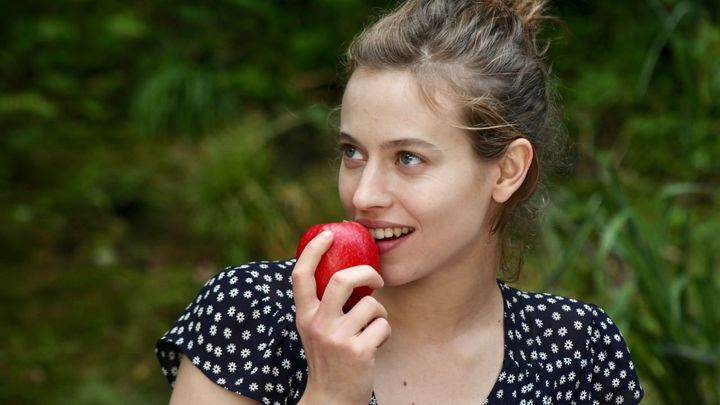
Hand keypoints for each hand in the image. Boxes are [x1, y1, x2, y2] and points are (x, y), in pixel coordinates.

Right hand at [292, 230, 390, 404]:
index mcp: (304, 315)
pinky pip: (383, 325)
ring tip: (373, 327)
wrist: (331, 399)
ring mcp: (337, 338)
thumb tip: (346, 268)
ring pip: (371, 304)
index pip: (301, 275)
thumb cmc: (329, 358)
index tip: (328, 234)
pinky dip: (385, 332)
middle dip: (366, 272)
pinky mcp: (358, 351)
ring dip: (380, 312)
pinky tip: (376, 345)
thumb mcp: (316, 329)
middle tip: (377, 278)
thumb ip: (323, 303)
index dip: (314, 250)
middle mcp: (317, 324)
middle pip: (341, 279)